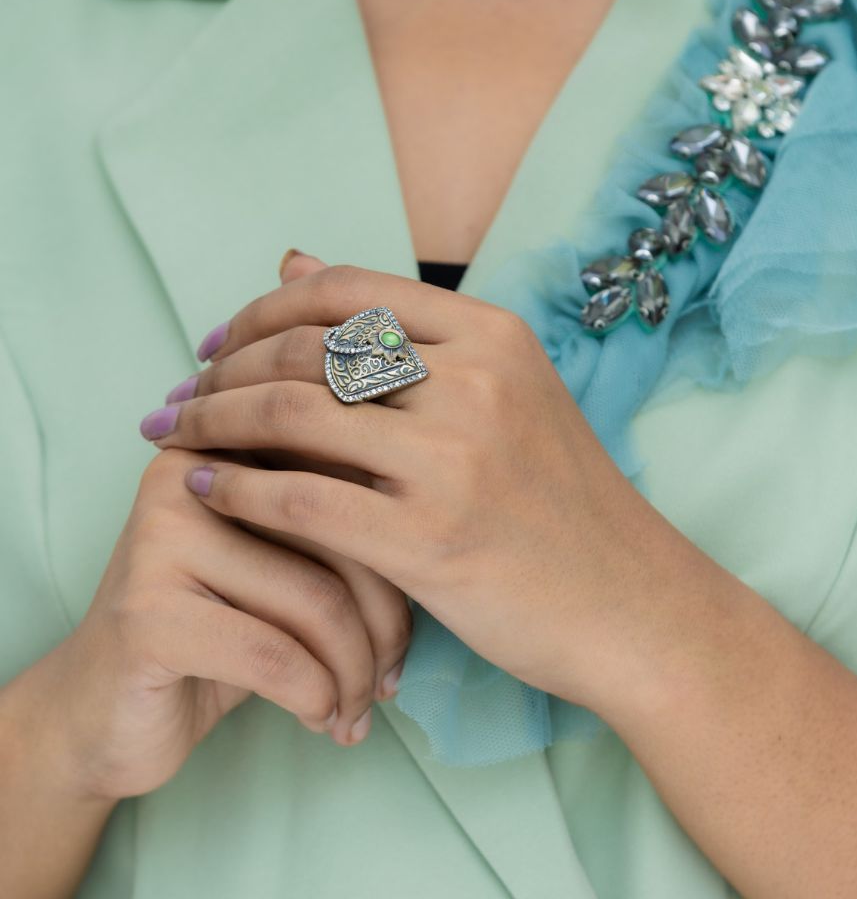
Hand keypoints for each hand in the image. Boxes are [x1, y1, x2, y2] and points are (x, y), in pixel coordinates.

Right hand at [43, 447, 410, 801]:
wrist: (104, 712)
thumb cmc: (223, 632)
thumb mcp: (288, 566)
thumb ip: (346, 527)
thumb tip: (445, 541)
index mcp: (236, 440)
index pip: (354, 471)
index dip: (402, 550)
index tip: (421, 613)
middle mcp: (193, 473)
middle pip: (344, 531)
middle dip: (389, 619)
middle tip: (395, 676)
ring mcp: (161, 538)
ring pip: (317, 600)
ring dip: (355, 672)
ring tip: (359, 709)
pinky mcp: (146, 613)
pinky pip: (274, 654)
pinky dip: (317, 697)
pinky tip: (323, 721)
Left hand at [140, 261, 689, 715]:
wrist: (627, 601)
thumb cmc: (559, 501)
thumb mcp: (504, 394)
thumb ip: (401, 332)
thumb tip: (291, 261)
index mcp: (493, 336)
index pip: (344, 292)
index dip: (262, 309)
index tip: (217, 343)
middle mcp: (475, 382)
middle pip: (307, 347)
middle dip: (221, 366)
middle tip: (181, 394)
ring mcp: (455, 460)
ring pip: (290, 414)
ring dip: (213, 421)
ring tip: (177, 435)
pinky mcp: (430, 540)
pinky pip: (299, 499)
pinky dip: (235, 490)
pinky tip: (206, 491)